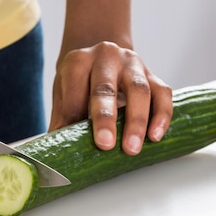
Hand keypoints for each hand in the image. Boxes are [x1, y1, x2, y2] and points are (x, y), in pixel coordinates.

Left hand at [49, 41, 172, 154]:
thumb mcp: (63, 96)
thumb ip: (60, 122)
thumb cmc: (79, 84)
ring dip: (137, 121)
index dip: (74, 116)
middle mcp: (106, 56)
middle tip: (106, 146)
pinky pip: (162, 93)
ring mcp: (132, 63)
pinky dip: (161, 115)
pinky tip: (155, 136)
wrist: (101, 58)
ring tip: (132, 148)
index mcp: (78, 61)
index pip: (74, 91)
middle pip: (106, 88)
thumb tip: (53, 159)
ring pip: (139, 90)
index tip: (75, 141)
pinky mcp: (153, 74)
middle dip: (106, 119)